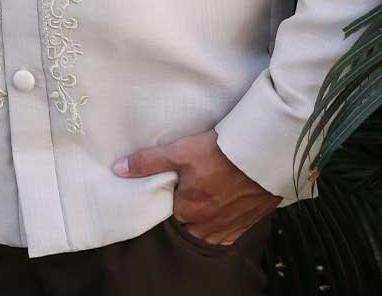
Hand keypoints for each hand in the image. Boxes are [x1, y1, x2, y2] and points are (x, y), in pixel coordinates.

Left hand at [111, 128, 281, 245]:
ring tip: (212, 187)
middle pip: (188, 220)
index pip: (170, 210)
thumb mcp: (179, 152)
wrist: (263, 154)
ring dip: (207, 212)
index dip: (172, 194)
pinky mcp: (246, 225)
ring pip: (208, 226)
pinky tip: (227, 197)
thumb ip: (148, 163)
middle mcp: (206, 228)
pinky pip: (228, 229)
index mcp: (187, 212)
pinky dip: (225, 216)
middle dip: (189, 204)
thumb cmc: (220, 153)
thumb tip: (118, 170)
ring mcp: (228, 229)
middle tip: (196, 180)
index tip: (178, 180)